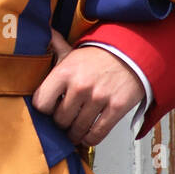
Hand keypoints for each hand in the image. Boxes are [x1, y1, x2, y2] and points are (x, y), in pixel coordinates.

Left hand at [31, 30, 144, 145]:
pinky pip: (97, 134)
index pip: (41, 103)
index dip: (44, 110)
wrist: (133, 51)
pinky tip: (89, 135)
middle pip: (59, 120)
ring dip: (75, 134)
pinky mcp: (116, 107)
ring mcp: (99, 98)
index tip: (49, 109)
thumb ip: (57, 47)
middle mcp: (80, 86)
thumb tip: (44, 34)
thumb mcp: (75, 50)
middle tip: (65, 121)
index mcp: (65, 71)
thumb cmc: (101, 55)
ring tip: (75, 131)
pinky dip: (91, 139)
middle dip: (61, 124)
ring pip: (77, 130)